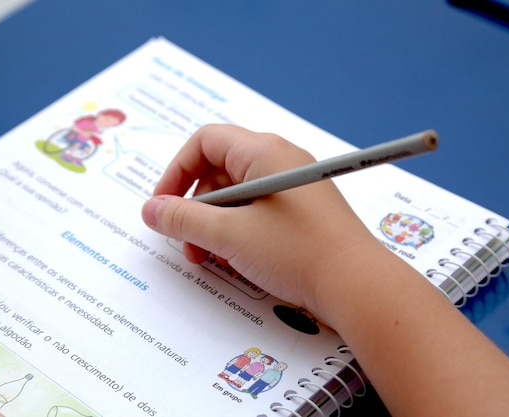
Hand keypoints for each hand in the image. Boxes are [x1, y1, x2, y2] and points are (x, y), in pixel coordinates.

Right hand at [141, 124, 373, 314]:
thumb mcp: (230, 235)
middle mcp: (279, 160)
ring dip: (215, 224)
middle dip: (195, 207)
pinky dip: (238, 230)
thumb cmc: (297, 252)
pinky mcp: (301, 209)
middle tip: (187, 242)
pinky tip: (234, 259)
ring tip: (209, 257)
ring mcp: (293, 184)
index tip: (163, 206)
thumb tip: (151, 210)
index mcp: (263, 152)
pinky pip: (258, 210)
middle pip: (219, 170)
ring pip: (238, 194)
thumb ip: (184, 219)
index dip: (177, 172)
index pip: (204, 142)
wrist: (357, 285)